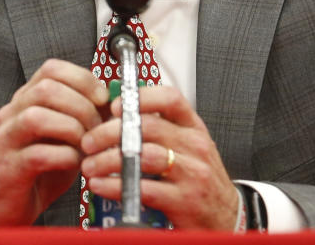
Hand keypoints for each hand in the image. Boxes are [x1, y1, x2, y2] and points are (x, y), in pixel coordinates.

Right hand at [0, 59, 108, 227]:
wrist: (9, 208)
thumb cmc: (40, 171)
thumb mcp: (65, 137)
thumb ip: (83, 117)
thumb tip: (113, 101)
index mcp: (26, 100)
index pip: (51, 69)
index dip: (82, 78)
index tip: (101, 97)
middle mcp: (11, 114)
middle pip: (45, 89)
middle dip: (81, 106)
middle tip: (96, 127)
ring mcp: (5, 140)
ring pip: (36, 117)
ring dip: (72, 129)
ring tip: (86, 146)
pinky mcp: (8, 168)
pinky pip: (37, 155)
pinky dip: (64, 156)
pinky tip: (74, 163)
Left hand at [79, 85, 238, 229]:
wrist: (226, 215)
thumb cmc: (199, 177)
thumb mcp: (188, 146)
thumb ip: (161, 129)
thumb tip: (118, 115)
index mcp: (193, 127)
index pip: (170, 98)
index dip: (140, 98)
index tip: (114, 106)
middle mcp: (194, 146)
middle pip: (147, 126)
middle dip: (110, 132)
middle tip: (89, 140)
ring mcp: (191, 172)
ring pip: (143, 155)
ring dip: (108, 160)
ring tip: (90, 165)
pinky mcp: (184, 200)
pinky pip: (143, 188)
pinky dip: (116, 186)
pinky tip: (101, 185)